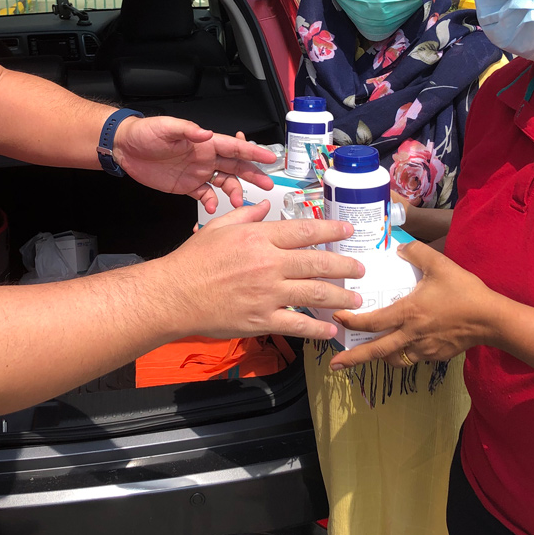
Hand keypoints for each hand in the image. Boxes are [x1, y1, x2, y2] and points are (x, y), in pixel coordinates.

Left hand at [114, 118, 275, 211]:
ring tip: (238, 203)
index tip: (269, 157)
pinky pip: (205, 195)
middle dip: (253, 175)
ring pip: (224, 182)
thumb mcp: (166, 128)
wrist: (126, 148)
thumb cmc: (144, 133)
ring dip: (234, 192)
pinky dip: (212, 202)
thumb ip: (187, 130)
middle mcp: (205, 157)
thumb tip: (206, 134)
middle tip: (267, 185)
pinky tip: (213, 207)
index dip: (253, 152)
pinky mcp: (187, 186)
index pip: (234, 146)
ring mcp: (197, 172)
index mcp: (204, 143)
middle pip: (236, 166)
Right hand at [160, 201, 366, 341]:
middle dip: (345, 265)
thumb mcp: (218, 228)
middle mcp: (269, 264)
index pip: (305, 231)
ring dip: (340, 296)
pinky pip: (298, 324)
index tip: (348, 230)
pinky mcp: (262, 319)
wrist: (173, 296)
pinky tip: (331, 328)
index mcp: (259, 238)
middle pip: (318, 262)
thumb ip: (246, 216)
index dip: (331, 229)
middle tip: (360, 268)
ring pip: (315, 293)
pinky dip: (317, 327)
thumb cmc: (193, 261)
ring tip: (355, 298)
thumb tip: (265, 206)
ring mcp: (267, 294)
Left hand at [329, 239, 501, 369]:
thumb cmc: (465, 291)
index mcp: (408, 313)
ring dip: (379, 357)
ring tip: (370, 353)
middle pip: (376, 352)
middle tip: (334, 364)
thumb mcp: (440, 264)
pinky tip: (403, 346)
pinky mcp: (436, 356)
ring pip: (394, 359)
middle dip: (353, 359)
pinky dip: (403, 355)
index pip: (371, 322)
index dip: (352, 322)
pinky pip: (413, 358)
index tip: (337, 318)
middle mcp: (411, 335)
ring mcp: (424, 349)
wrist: (492, 319)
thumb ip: (417, 252)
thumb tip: (400, 249)